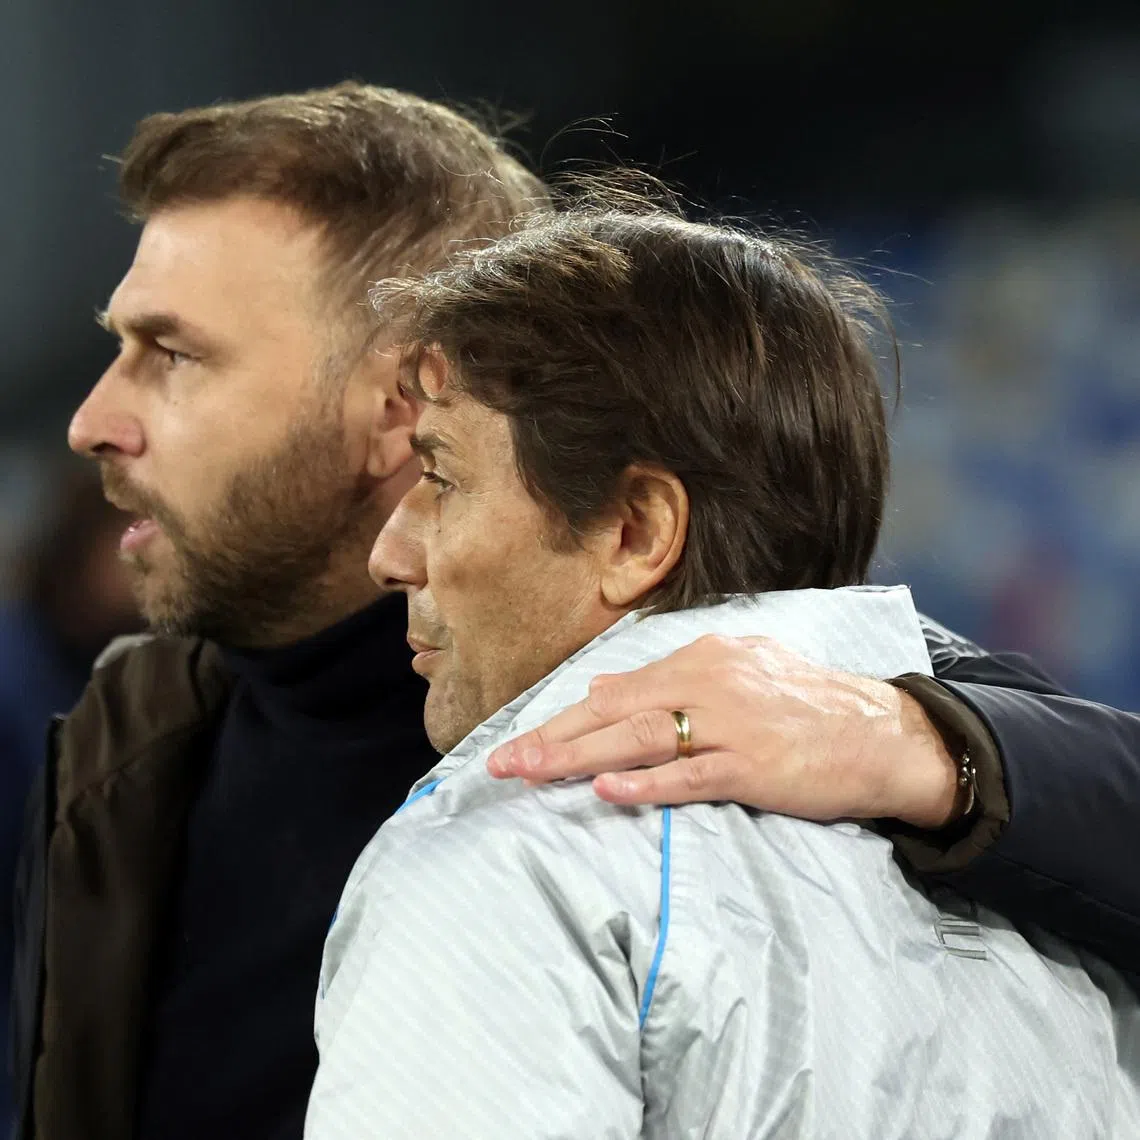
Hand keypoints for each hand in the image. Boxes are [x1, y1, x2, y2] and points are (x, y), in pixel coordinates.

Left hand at [487, 634, 962, 828]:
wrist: (883, 732)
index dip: (562, 718)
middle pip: (615, 712)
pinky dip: (648, 783)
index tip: (518, 740)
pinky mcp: (754, 764)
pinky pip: (691, 774)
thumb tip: (605, 687)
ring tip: (532, 773)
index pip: (616, 691)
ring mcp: (731, 723)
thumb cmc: (807, 705)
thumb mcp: (737, 672)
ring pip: (640, 739)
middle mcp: (708, 682)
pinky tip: (607, 791)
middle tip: (502, 764)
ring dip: (579, 758)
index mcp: (701, 658)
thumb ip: (669, 680)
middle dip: (553, 738)